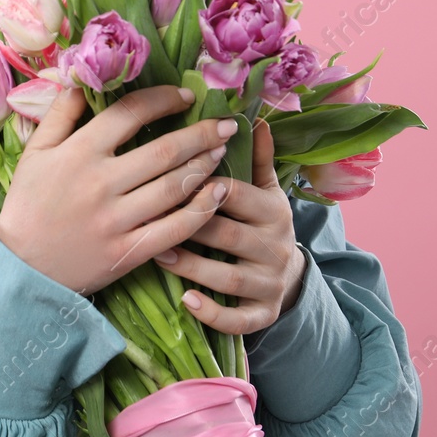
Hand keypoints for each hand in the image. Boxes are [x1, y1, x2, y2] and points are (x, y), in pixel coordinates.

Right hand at [0, 84, 238, 295]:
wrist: (22, 268)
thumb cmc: (29, 204)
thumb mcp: (35, 152)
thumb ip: (60, 113)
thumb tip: (86, 80)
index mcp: (78, 152)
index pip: (130, 113)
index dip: (164, 100)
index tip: (186, 96)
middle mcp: (100, 183)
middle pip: (164, 151)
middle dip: (202, 133)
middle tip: (226, 123)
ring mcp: (116, 220)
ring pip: (174, 188)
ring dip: (205, 166)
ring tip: (222, 152)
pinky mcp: (128, 252)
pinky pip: (175, 228)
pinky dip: (202, 210)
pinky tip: (218, 193)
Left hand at [152, 117, 307, 335]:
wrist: (288, 275)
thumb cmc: (260, 223)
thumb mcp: (265, 190)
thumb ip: (257, 157)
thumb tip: (253, 117)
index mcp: (273, 211)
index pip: (238, 195)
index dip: (206, 186)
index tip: (169, 176)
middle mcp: (275, 247)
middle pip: (229, 236)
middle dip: (191, 227)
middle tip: (148, 216)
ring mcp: (269, 283)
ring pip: (227, 278)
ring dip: (192, 268)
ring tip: (158, 254)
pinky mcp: (262, 314)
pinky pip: (237, 319)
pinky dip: (212, 313)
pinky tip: (186, 302)